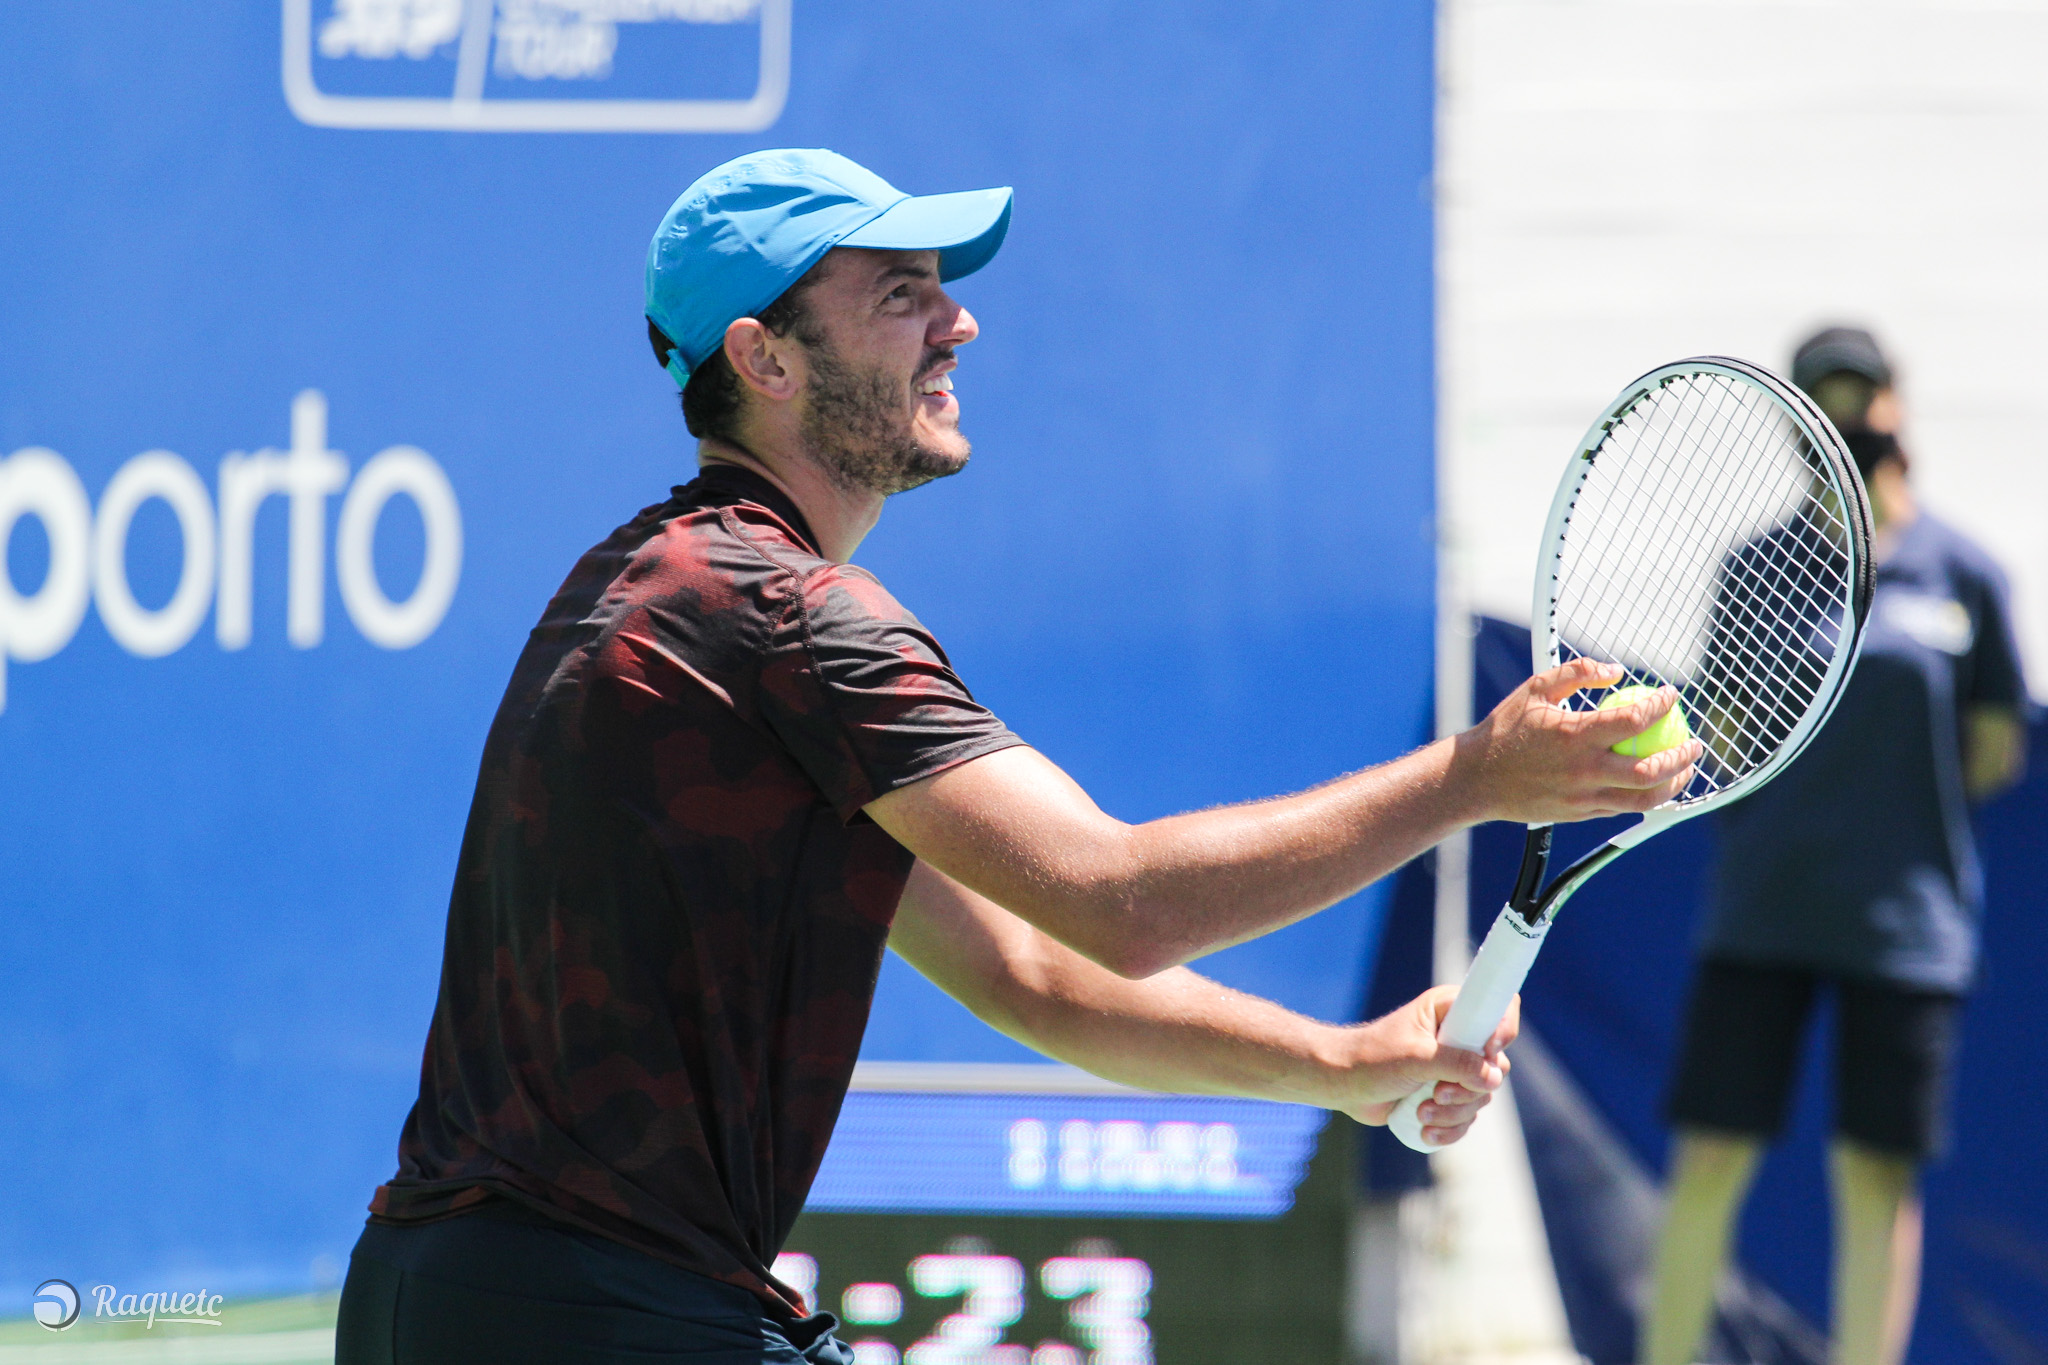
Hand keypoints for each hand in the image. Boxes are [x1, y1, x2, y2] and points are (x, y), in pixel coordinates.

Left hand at [1332, 985, 1518, 1146]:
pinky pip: (1467, 1117)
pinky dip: (1450, 1128)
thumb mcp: (1414, 1057)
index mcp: (1450, 1011)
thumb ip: (1455, 1063)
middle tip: (1437, 1092)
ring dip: (1453, 1112)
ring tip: (1421, 1112)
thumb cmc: (1371, 1058)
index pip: (1499, 1008)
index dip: (1502, 1030)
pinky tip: (1425, 1129)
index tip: (1488, 1052)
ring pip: (1481, 1096)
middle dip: (1467, 1089)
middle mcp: (1458, 1037)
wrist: (1344, 1086)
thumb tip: (1493, 1077)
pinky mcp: (1447, 1095)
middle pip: (1495, 1066)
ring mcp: (1454, 1068)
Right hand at [1453, 657, 1700, 824]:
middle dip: (1681, 755)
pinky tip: (1654, 785)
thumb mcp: (1535, 689)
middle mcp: (1582, 770)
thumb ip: (1578, 673)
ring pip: (1644, 798)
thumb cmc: (1505, 730)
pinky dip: (1646, 797)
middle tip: (1694, 742)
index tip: (1670, 696)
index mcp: (1573, 735)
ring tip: (1684, 769)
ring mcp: (1582, 797)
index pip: (1633, 719)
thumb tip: (1618, 672)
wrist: (1476, 779)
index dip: (1660, 704)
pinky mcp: (1580, 814)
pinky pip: (1623, 809)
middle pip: (1650, 769)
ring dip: (1673, 784)